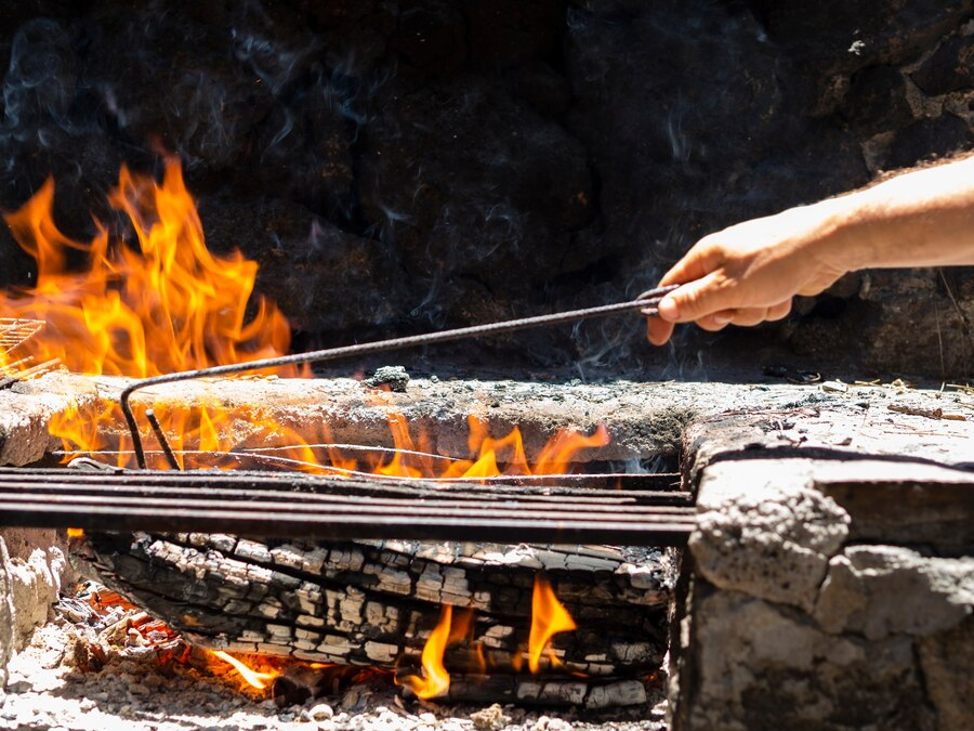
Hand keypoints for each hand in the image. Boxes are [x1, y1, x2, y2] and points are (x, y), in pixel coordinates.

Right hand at [645, 200, 850, 344]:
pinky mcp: (770, 280)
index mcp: (705, 258)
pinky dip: (771, 306)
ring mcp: (747, 272)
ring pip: (736, 309)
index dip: (662, 314)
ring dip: (751, 312)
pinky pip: (760, 305)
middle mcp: (722, 263)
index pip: (670, 289)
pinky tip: (785, 294)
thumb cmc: (775, 260)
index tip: (658, 339)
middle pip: (704, 305)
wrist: (826, 244)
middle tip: (734, 309)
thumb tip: (662, 309)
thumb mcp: (727, 288)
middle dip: (721, 315)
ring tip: (768, 296)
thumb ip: (694, 301)